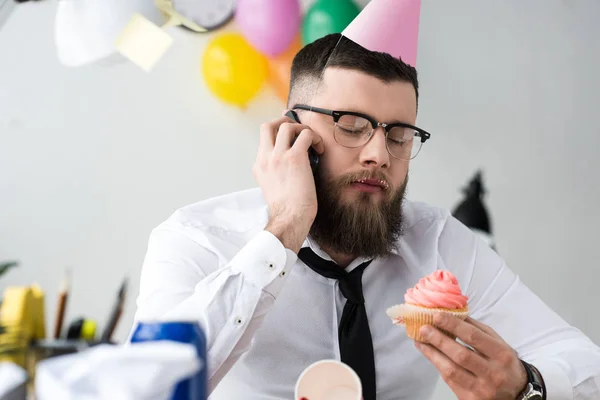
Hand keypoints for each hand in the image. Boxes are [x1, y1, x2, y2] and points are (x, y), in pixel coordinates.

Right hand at [253, 114, 323, 252]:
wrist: (289, 218)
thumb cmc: (287, 209)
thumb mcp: (272, 187)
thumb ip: (276, 173)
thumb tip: (291, 165)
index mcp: (259, 166)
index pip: (263, 139)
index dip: (278, 134)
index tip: (290, 135)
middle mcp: (266, 158)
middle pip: (267, 126)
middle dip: (283, 122)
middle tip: (298, 129)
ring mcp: (278, 156)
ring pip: (286, 126)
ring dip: (301, 129)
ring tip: (312, 140)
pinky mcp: (294, 158)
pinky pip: (305, 135)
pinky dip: (315, 137)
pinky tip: (320, 148)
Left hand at [415, 314, 527, 399]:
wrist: (516, 394)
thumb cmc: (504, 364)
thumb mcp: (499, 344)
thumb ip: (478, 330)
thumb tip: (454, 314)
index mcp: (502, 355)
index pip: (474, 337)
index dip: (453, 325)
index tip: (437, 316)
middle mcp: (493, 373)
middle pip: (461, 355)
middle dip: (439, 340)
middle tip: (424, 328)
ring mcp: (482, 389)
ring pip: (452, 370)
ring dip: (433, 354)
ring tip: (420, 341)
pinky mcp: (471, 399)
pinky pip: (450, 381)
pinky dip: (438, 365)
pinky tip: (429, 354)